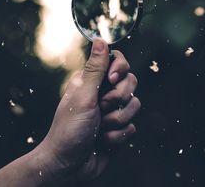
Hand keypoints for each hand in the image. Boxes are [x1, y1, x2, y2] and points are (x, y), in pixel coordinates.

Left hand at [39, 38, 140, 183]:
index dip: (120, 68)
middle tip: (101, 107)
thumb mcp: (83, 95)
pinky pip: (133, 126)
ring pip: (135, 105)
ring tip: (99, 127)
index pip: (118, 61)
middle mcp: (105, 93)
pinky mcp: (120, 128)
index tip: (112, 79)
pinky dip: (118, 136)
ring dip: (116, 120)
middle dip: (118, 98)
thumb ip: (95, 68)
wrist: (69, 164)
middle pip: (131, 82)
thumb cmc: (69, 128)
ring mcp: (113, 111)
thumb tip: (100, 39)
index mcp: (94, 81)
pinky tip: (104, 140)